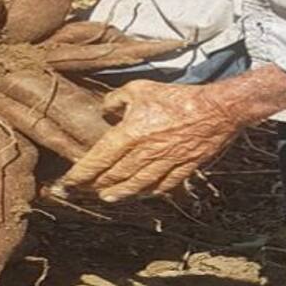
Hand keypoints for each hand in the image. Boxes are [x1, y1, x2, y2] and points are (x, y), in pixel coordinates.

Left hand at [54, 81, 242, 201]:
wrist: (218, 109)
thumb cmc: (179, 97)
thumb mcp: (141, 88)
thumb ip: (117, 99)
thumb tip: (105, 110)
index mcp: (132, 133)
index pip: (99, 159)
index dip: (80, 173)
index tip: (67, 181)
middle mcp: (145, 153)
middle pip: (114, 176)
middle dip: (94, 185)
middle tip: (81, 190)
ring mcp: (164, 165)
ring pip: (135, 186)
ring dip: (118, 193)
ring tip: (106, 197)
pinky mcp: (182, 170)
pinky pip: (161, 186)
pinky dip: (147, 192)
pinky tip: (140, 194)